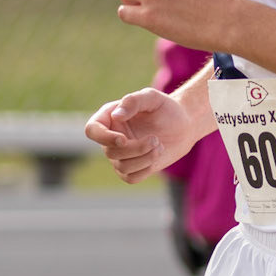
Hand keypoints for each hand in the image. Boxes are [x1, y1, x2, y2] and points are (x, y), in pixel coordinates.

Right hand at [84, 88, 203, 183]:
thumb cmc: (166, 108)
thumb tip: (116, 116)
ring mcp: (120, 155)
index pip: (92, 130)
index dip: (104, 138)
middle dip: (135, 149)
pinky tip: (156, 156)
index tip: (123, 140)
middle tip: (156, 139)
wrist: (183, 125)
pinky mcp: (132, 169)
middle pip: (110, 152)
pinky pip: (130, 178)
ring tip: (159, 146)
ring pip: (122, 167)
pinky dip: (145, 169)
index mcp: (109, 117)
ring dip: (144, 159)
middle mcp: (110, 137)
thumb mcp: (151, 98)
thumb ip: (133, 102)